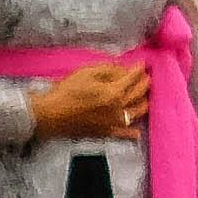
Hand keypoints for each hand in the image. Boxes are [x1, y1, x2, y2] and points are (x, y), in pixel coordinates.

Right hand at [20, 58, 153, 141]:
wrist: (50, 115)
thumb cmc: (66, 92)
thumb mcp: (86, 72)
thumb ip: (108, 70)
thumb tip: (123, 70)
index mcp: (114, 92)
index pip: (133, 77)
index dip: (139, 68)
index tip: (142, 64)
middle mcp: (118, 108)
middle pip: (140, 93)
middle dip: (145, 82)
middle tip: (146, 77)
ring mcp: (114, 122)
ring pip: (138, 112)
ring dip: (144, 101)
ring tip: (144, 96)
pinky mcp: (106, 133)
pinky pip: (125, 134)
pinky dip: (133, 132)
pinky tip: (137, 130)